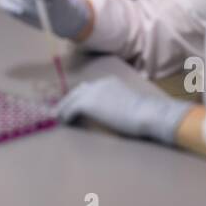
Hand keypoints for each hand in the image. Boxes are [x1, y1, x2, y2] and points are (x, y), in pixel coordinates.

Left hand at [54, 76, 193, 145]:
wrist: (147, 113)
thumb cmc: (145, 114)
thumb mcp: (130, 104)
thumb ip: (119, 105)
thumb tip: (115, 114)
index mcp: (110, 82)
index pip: (90, 88)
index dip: (81, 97)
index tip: (76, 105)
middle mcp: (99, 84)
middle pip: (77, 91)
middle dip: (69, 101)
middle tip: (61, 111)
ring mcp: (92, 92)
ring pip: (71, 99)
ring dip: (64, 108)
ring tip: (58, 117)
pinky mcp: (87, 103)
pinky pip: (70, 109)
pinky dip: (65, 115)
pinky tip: (63, 122)